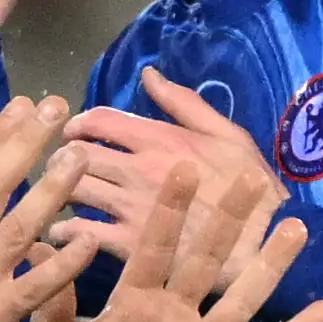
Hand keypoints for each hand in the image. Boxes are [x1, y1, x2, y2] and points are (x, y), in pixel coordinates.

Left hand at [20, 164, 322, 321]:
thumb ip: (52, 308)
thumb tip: (35, 244)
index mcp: (130, 303)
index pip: (154, 248)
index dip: (170, 211)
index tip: (185, 167)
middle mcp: (172, 316)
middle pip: (206, 261)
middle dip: (228, 221)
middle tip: (254, 178)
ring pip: (241, 299)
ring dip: (269, 267)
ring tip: (295, 228)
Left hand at [59, 69, 286, 293]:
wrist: (263, 242)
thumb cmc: (251, 187)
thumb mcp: (228, 134)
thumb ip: (184, 103)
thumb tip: (148, 75)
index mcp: (159, 139)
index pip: (100, 120)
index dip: (78, 123)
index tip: (73, 132)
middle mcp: (138, 170)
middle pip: (78, 154)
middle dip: (62, 157)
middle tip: (60, 166)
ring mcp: (131, 208)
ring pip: (74, 190)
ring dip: (58, 191)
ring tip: (59, 196)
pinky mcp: (130, 246)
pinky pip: (82, 233)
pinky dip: (65, 231)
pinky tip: (63, 233)